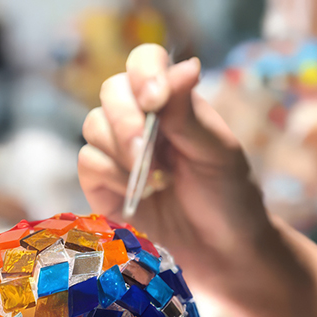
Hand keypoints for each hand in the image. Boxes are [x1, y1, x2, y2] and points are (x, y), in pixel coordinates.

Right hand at [78, 44, 309, 316]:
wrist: (221, 252)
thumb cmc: (229, 198)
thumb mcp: (217, 152)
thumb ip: (189, 114)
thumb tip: (184, 65)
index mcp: (172, 103)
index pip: (144, 63)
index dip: (143, 74)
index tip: (156, 100)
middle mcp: (140, 120)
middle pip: (110, 92)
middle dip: (127, 122)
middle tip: (150, 156)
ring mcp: (117, 153)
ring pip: (93, 127)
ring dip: (122, 154)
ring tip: (155, 182)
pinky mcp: (102, 186)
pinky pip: (88, 163)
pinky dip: (111, 177)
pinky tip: (139, 196)